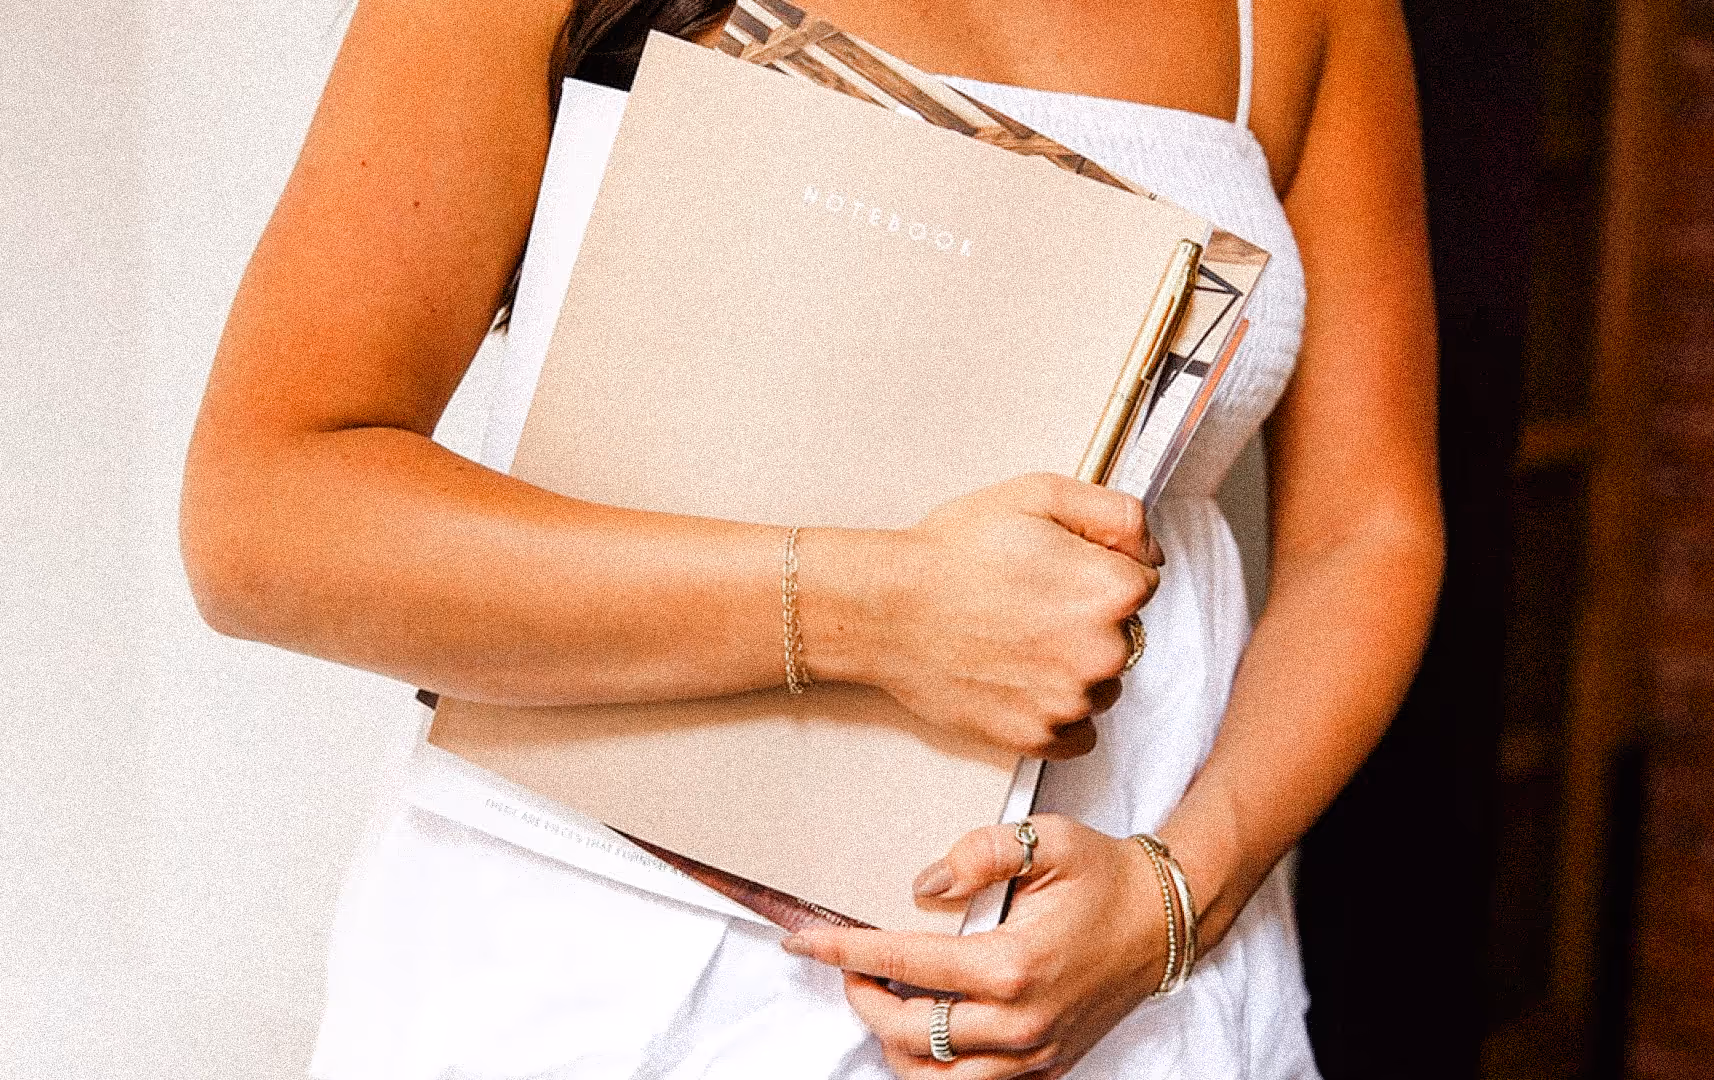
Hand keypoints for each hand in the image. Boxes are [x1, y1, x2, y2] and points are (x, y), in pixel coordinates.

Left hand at [781, 814, 1167, 1078]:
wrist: (1163, 920)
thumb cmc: (1103, 875)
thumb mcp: (1047, 839)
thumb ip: (981, 852)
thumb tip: (923, 885)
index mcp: (1014, 964)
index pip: (906, 964)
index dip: (846, 952)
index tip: (805, 942)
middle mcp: (1020, 1021)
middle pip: (907, 1031)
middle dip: (861, 997)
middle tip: (847, 963)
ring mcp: (1033, 1053)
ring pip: (933, 1078)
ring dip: (891, 1041)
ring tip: (880, 997)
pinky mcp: (1044, 1067)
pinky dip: (932, 1066)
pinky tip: (922, 1024)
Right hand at [861, 473, 1161, 759]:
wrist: (887, 609)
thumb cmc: (953, 551)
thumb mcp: (1039, 495)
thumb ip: (1116, 513)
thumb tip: (1152, 550)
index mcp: (1111, 590)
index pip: (1143, 583)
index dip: (1100, 570)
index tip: (1059, 570)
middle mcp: (1103, 652)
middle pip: (1125, 637)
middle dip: (1090, 620)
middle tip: (1029, 603)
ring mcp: (1071, 700)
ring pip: (1101, 685)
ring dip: (1074, 667)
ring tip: (1017, 640)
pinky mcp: (1039, 736)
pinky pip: (1078, 732)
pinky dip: (1056, 712)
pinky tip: (1020, 679)